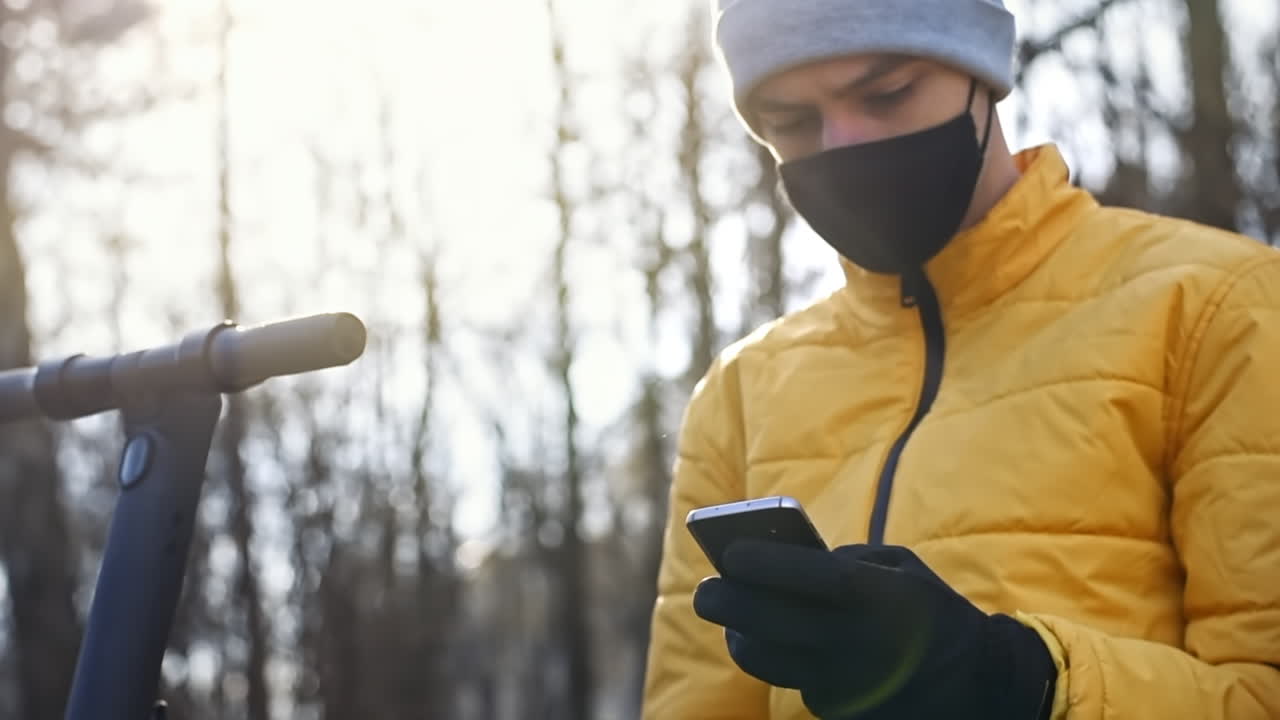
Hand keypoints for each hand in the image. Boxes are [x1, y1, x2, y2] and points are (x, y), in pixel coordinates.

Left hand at [692, 542, 1055, 718]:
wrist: (976, 682)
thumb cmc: (929, 610)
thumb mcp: (899, 567)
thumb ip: (844, 558)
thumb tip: (783, 560)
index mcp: (878, 598)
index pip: (810, 579)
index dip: (765, 565)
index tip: (731, 554)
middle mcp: (858, 642)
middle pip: (775, 624)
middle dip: (730, 605)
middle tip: (707, 593)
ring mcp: (846, 682)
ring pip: (769, 663)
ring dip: (741, 639)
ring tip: (731, 622)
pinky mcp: (838, 710)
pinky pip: (792, 681)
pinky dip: (779, 661)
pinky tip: (775, 644)